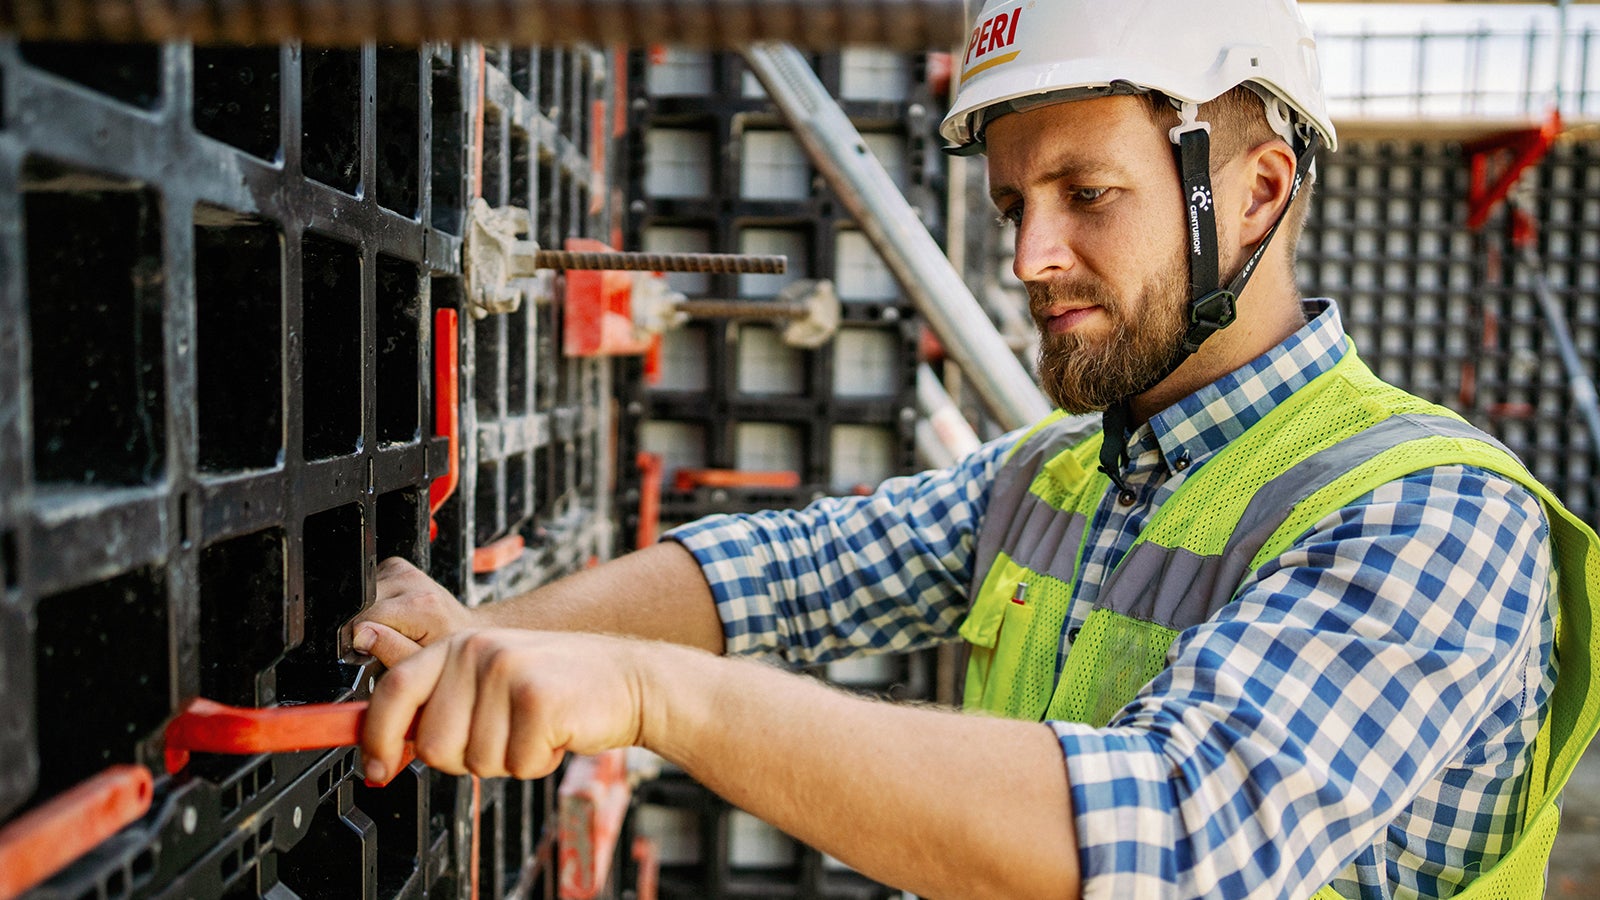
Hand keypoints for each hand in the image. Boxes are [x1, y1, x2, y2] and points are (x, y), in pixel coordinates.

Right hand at [347, 557, 473, 663]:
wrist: (462, 627)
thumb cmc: (444, 647)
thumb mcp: (419, 660)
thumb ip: (390, 650)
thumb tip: (361, 635)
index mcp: (421, 605)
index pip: (364, 622)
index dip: (363, 642)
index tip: (380, 650)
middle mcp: (411, 581)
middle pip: (361, 609)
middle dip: (367, 628)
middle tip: (395, 638)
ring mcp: (403, 570)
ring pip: (360, 598)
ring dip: (371, 615)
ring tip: (398, 624)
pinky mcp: (395, 566)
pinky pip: (367, 589)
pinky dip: (374, 603)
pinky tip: (394, 612)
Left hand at [360, 629, 649, 783]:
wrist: (628, 679)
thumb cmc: (557, 686)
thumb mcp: (488, 681)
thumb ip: (438, 704)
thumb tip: (385, 746)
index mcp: (457, 644)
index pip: (394, 690)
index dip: (377, 737)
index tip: (376, 767)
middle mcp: (477, 651)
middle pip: (433, 743)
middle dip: (467, 757)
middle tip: (503, 735)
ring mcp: (507, 671)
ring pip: (475, 761)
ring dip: (508, 760)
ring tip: (533, 729)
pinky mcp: (538, 699)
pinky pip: (516, 765)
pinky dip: (538, 763)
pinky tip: (555, 734)